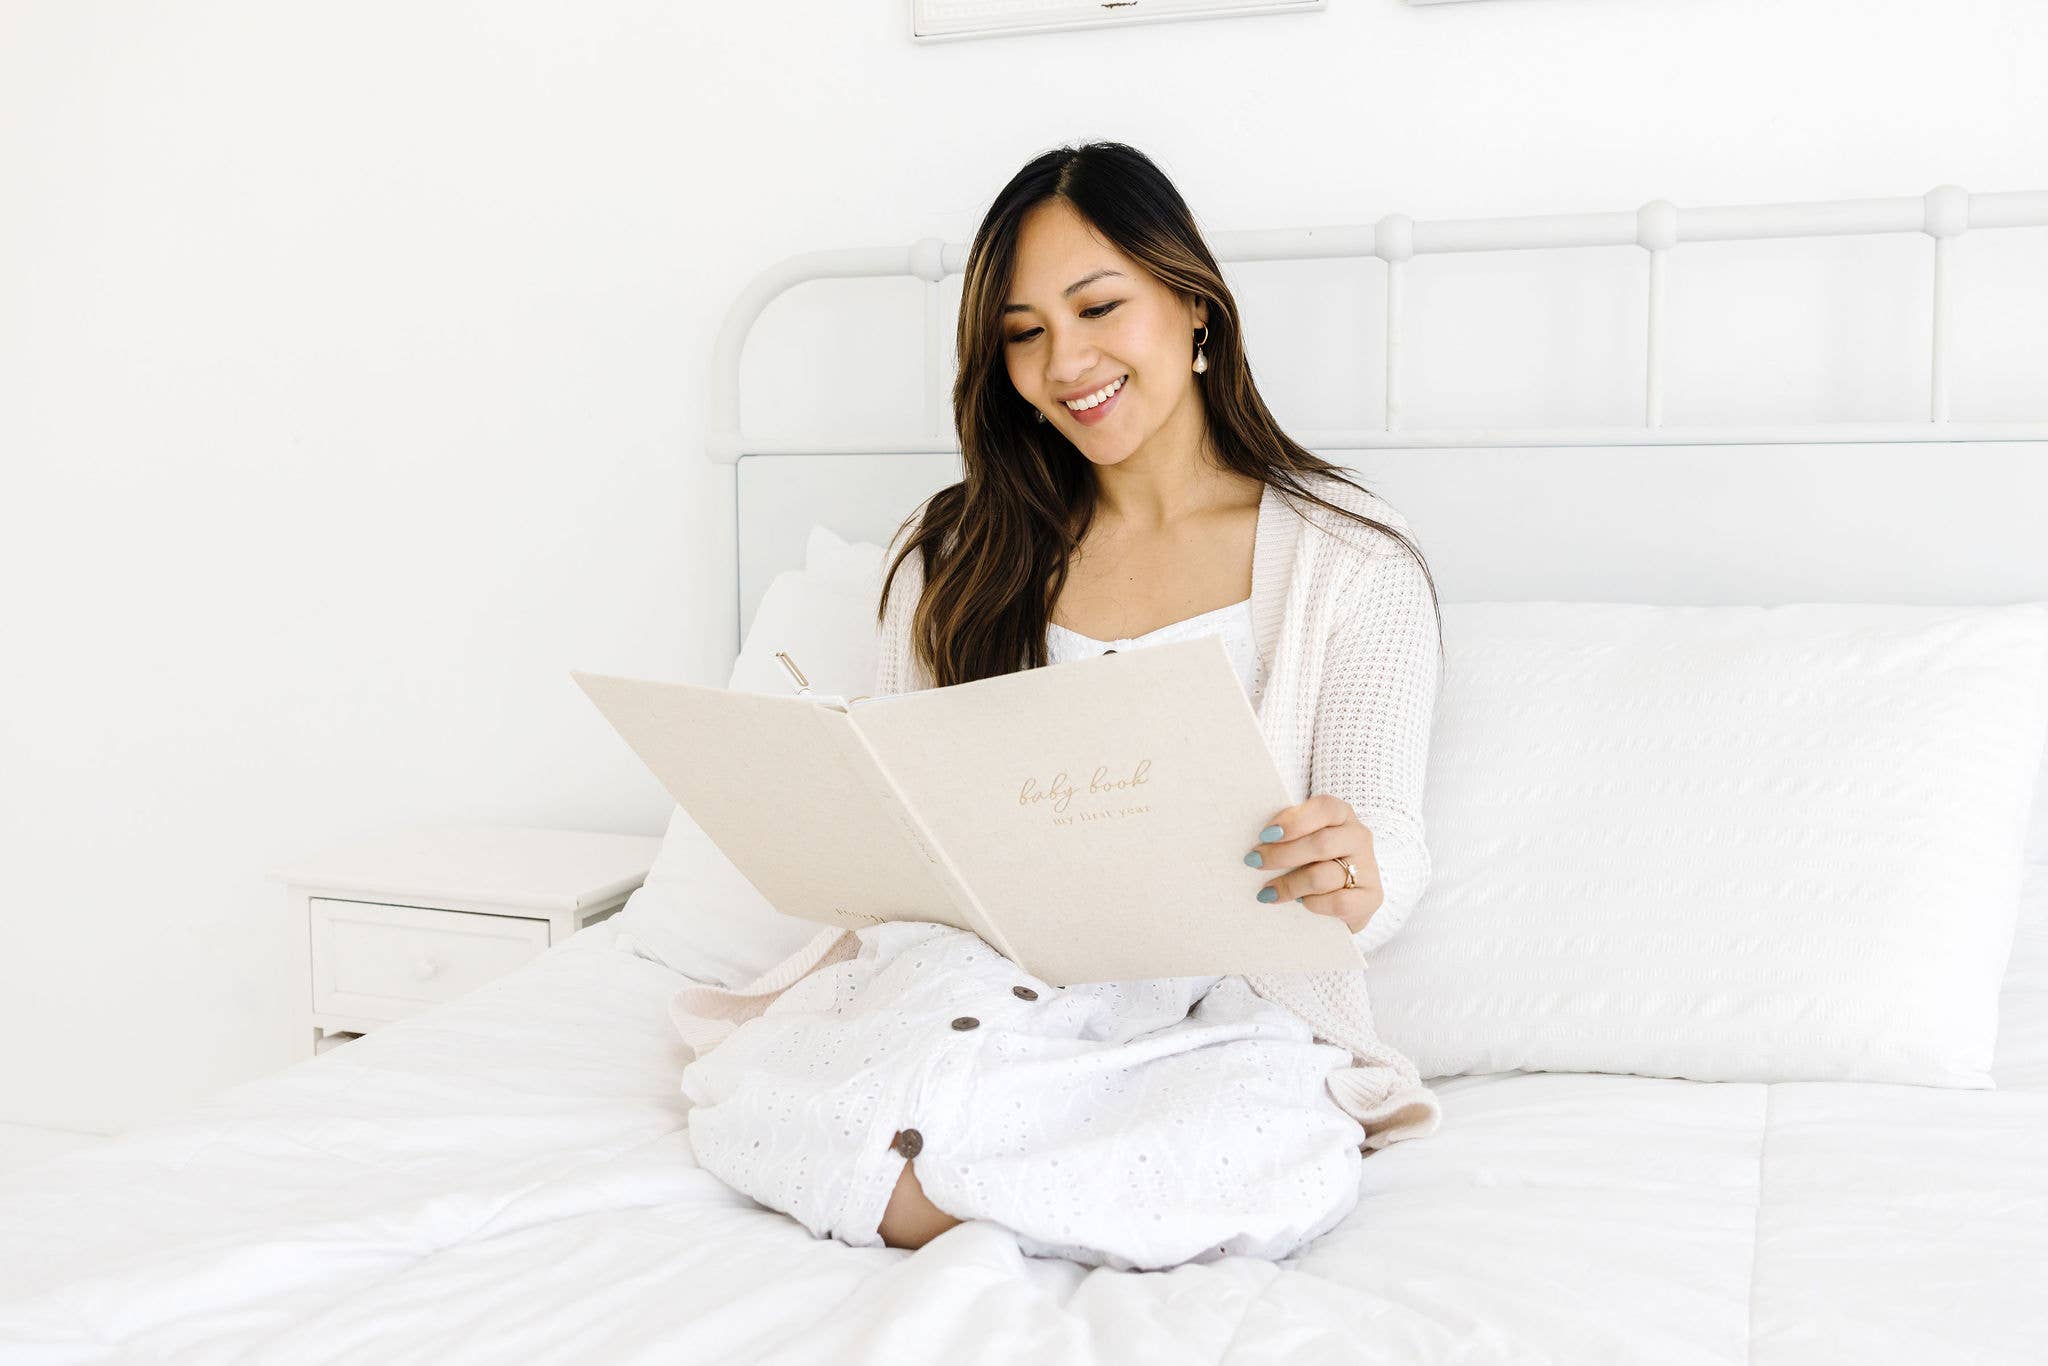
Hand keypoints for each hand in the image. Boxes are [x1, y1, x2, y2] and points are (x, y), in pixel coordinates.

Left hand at [1244, 793, 1383, 934]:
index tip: (1265, 835)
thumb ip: (1289, 835)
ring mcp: (1368, 867)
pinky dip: (1313, 904)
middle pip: (1321, 844)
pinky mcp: (1372, 897)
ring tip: (1267, 893)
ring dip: (1290, 885)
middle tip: (1255, 862)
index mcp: (1342, 815)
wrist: (1348, 899)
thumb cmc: (1316, 862)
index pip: (1323, 808)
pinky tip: (1301, 904)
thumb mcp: (1305, 841)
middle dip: (1282, 855)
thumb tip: (1256, 844)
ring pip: (1323, 876)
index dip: (1293, 821)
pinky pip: (1337, 902)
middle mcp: (1358, 836)